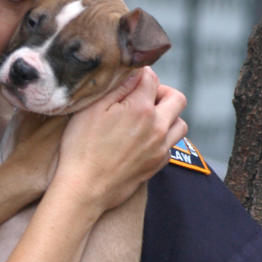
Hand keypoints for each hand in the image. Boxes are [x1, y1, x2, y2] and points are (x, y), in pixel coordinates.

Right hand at [54, 68, 187, 211]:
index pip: (151, 77)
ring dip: (168, 116)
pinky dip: (163, 138)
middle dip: (162, 93)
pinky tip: (144, 139)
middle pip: (177, 98)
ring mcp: (160, 147)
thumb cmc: (81, 148)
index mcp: (140, 108)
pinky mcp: (157, 165)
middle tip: (143, 98)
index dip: (139, 74)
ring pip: (180, 123)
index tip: (129, 80)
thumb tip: (135, 72)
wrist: (84, 189)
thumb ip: (117, 86)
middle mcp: (157, 126)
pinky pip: (172, 145)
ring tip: (148, 119)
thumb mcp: (91, 109)